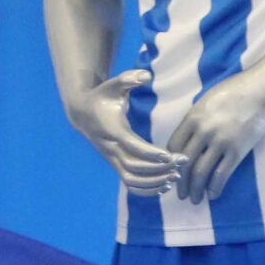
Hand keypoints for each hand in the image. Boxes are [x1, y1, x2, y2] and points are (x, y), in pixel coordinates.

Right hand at [65, 70, 185, 193]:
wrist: (83, 113)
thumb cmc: (103, 97)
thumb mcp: (113, 84)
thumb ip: (129, 78)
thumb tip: (146, 75)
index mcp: (113, 130)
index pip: (132, 146)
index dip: (151, 153)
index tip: (170, 155)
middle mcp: (111, 149)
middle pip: (134, 167)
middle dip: (159, 169)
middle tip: (182, 163)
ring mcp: (112, 160)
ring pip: (132, 180)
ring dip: (154, 182)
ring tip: (176, 177)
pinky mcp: (115, 165)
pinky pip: (129, 184)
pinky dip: (146, 190)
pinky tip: (165, 186)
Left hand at [165, 55, 264, 202]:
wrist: (262, 89)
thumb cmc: (235, 90)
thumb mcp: (206, 100)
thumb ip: (196, 118)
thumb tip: (188, 136)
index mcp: (193, 117)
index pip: (174, 146)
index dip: (171, 162)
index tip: (173, 171)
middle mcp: (203, 131)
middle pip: (185, 162)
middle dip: (181, 182)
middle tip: (180, 194)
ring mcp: (220, 142)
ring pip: (201, 172)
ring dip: (196, 190)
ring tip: (195, 199)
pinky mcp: (237, 150)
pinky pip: (222, 174)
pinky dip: (215, 188)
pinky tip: (212, 195)